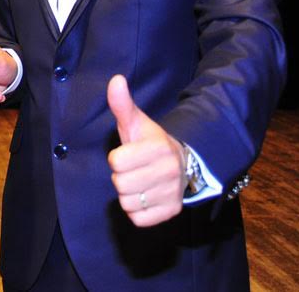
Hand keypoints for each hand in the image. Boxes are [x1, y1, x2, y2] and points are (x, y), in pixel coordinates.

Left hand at [106, 75, 185, 226]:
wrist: (182, 164)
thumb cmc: (150, 142)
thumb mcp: (136, 122)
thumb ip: (122, 104)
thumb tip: (116, 79)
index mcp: (159, 148)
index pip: (116, 162)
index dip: (117, 158)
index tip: (130, 154)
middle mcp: (170, 171)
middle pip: (120, 183)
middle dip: (121, 176)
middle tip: (135, 169)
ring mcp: (172, 194)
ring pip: (127, 202)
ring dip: (128, 194)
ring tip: (140, 182)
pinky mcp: (172, 212)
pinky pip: (138, 218)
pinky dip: (137, 210)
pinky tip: (146, 196)